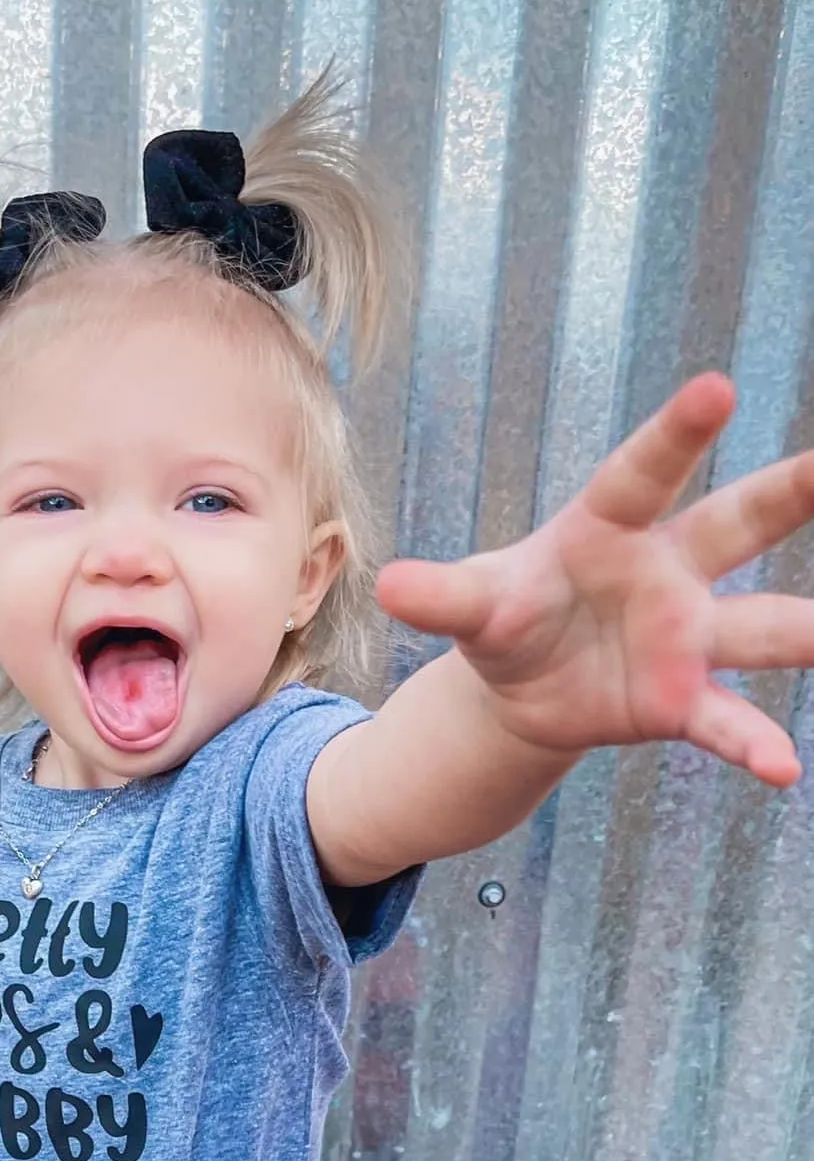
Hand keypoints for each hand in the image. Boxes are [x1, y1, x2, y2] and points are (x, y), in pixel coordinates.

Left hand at [375, 373, 810, 787]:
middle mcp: (664, 570)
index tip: (716, 390)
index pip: (644, 474)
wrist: (525, 686)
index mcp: (607, 527)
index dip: (678, 435)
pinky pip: (724, 720)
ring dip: (805, 631)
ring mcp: (684, 635)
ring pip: (759, 625)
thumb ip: (442, 596)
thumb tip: (388, 588)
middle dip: (788, 493)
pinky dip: (752, 744)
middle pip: (734, 525)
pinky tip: (781, 770)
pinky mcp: (682, 699)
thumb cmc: (508, 616)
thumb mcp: (472, 605)